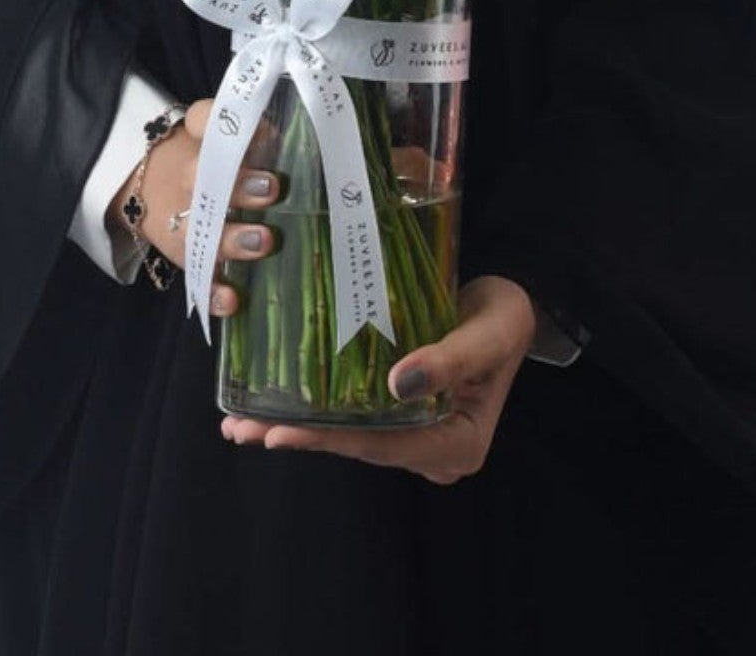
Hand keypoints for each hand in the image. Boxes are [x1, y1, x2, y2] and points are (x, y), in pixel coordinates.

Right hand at [106, 98, 280, 316]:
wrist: (156, 185)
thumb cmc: (213, 158)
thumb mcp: (228, 137)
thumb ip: (257, 132)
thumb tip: (293, 134)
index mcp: (201, 142)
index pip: (203, 120)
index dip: (219, 122)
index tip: (257, 129)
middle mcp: (189, 181)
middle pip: (201, 177)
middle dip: (237, 185)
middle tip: (271, 188)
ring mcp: (184, 222)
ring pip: (201, 231)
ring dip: (232, 238)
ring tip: (263, 241)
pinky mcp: (187, 257)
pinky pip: (198, 277)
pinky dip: (214, 292)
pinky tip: (232, 300)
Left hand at [221, 275, 536, 484]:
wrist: (514, 305)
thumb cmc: (505, 317)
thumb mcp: (488, 333)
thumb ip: (449, 359)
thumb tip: (397, 385)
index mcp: (458, 445)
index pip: (383, 445)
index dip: (330, 439)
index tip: (279, 434)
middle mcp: (434, 451)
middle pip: (360, 447)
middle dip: (302, 438)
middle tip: (242, 431)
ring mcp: (417, 436)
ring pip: (351, 436)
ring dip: (300, 429)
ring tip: (241, 426)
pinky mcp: (404, 415)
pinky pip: (356, 418)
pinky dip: (317, 413)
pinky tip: (276, 408)